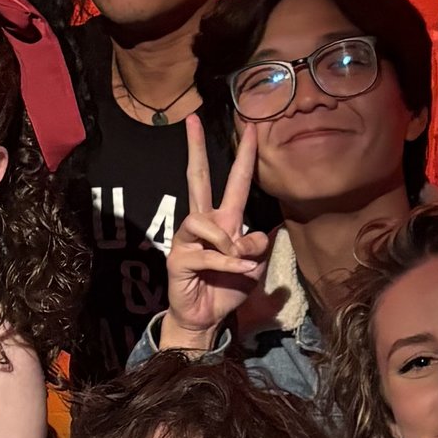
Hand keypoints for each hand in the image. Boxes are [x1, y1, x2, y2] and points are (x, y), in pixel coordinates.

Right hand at [156, 117, 269, 349]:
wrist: (207, 317)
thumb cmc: (229, 286)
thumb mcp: (255, 265)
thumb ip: (258, 246)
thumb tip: (251, 235)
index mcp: (225, 220)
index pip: (235, 182)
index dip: (245, 156)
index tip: (252, 128)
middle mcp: (204, 223)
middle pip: (197, 178)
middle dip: (195, 148)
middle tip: (192, 120)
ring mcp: (187, 239)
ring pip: (204, 220)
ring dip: (228, 241)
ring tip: (240, 259)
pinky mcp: (179, 258)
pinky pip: (208, 253)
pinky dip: (228, 263)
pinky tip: (238, 270)